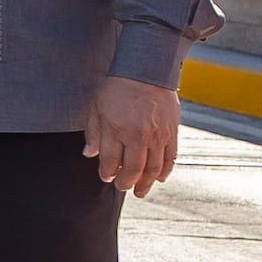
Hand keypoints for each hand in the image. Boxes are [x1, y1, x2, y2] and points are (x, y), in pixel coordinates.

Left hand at [85, 73, 181, 195]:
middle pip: (132, 170)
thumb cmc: (119, 87)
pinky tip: (159, 178)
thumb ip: (93, 133)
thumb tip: (89, 154)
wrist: (147, 69)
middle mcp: (137, 135)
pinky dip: (165, 171)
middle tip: (123, 188)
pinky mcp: (172, 132)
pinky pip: (170, 158)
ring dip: (146, 183)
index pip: (110, 162)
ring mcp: (157, 135)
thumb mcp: (96, 107)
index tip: (106, 177)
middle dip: (126, 183)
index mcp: (116, 129)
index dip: (107, 174)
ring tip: (140, 191)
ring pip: (153, 168)